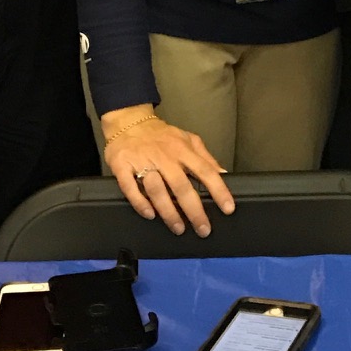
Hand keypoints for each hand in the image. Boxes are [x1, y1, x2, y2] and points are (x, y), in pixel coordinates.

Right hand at [102, 111, 234, 235]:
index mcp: (182, 150)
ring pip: (157, 190)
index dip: (219, 190)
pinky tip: (150, 215)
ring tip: (179, 228)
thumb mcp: (188, 139)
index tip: (228, 208)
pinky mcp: (121, 166)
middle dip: (194, 210)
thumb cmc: (161, 135)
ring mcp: (142, 161)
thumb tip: (223, 174)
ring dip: (168, 211)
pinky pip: (130, 188)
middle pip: (181, 186)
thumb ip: (205, 158)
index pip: (205, 171)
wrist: (129, 121)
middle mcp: (164, 157)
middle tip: (203, 229)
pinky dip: (140, 203)